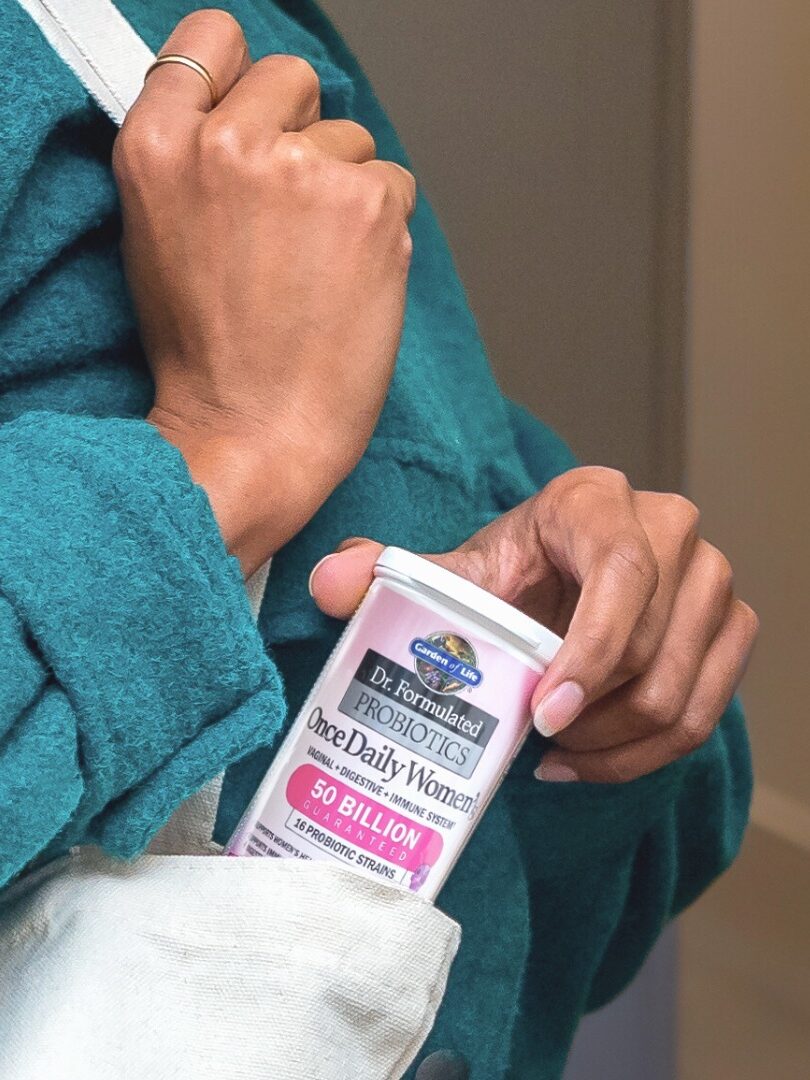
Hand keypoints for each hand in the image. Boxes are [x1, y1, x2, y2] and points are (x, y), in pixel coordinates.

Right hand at [113, 11, 415, 574]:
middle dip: (304, 134)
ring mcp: (301, 169)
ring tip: (317, 270)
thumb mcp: (161, 238)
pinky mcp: (367, 202)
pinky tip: (353, 280)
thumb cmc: (208, 356)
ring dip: (346, 192)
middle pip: (294, 78)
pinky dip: (384, 226)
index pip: (212, 39)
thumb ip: (195, 161)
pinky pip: (394, 181)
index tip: (260, 116)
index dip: (244, 78)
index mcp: (158, 146)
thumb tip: (254, 119)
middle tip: (293, 217)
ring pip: (352, 139)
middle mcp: (226, 143)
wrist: (253, 431)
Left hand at [308, 467, 758, 781]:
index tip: (543, 712)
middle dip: (590, 714)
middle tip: (535, 742)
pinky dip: (647, 753)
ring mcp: (709, 580)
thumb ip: (386, 573)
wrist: (554, 574)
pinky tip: (589, 760)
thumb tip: (331, 586)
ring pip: (680, 691)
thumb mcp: (452, 570)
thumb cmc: (507, 571)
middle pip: (652, 647)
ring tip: (557, 757)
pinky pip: (705, 713)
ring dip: (615, 744)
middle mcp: (670, 530)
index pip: (623, 574)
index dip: (592, 649)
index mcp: (599, 503)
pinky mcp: (727, 627)